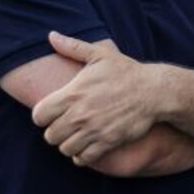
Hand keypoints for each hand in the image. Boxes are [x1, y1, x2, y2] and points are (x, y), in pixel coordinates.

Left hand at [31, 32, 158, 164]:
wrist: (154, 91)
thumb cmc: (126, 71)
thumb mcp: (100, 55)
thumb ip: (72, 47)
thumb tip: (51, 35)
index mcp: (72, 94)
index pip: (39, 116)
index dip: (43, 115)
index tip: (53, 112)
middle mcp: (80, 115)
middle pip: (50, 136)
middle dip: (56, 131)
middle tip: (66, 125)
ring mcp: (94, 130)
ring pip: (65, 148)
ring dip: (68, 144)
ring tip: (76, 136)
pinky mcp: (108, 142)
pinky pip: (83, 158)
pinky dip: (82, 155)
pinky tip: (87, 146)